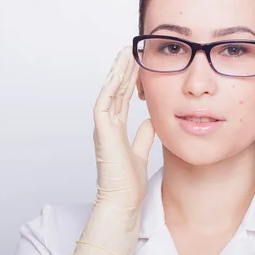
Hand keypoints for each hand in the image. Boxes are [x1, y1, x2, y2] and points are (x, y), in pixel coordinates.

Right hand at [73, 46, 154, 254]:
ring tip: (126, 53)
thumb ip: (144, 136)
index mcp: (116, 130)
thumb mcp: (141, 152)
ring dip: (117, 72)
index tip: (137, 66)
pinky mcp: (102, 133)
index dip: (128, 82)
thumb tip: (152, 120)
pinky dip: (110, 86)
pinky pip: (104, 103)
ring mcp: (103, 128)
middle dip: (123, 71)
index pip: (122, 99)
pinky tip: (117, 72)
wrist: (121, 203)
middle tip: (131, 51)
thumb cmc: (128, 184)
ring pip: (109, 92)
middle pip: (115, 91)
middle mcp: (107, 126)